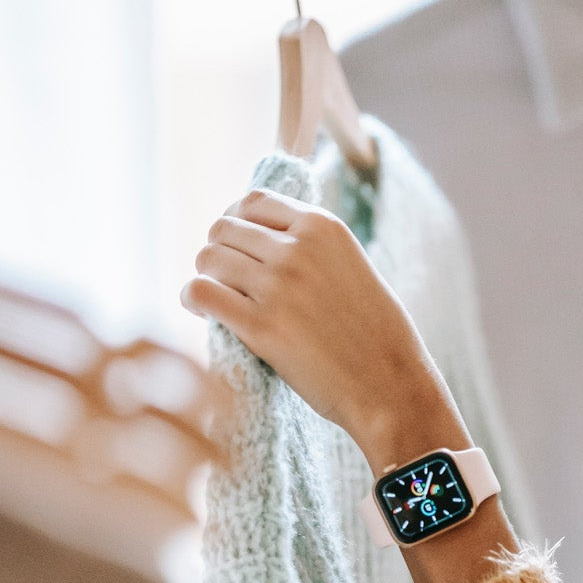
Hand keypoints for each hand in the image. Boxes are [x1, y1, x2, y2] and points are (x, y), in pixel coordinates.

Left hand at [181, 188, 442, 453]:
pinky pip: (201, 293)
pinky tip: (204, 312)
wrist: (388, 381)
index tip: (236, 244)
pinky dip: (194, 298)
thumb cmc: (373, 330)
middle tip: (226, 277)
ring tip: (216, 297)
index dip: (236, 221)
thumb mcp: (350, 264)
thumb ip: (311, 245)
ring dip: (206, 276)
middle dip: (218, 250)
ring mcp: (278, 285)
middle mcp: (299, 248)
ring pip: (208, 258)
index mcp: (324, 226)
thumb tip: (259, 238)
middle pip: (223, 228)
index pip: (254, 201)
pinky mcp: (260, 326)